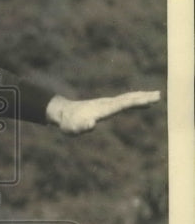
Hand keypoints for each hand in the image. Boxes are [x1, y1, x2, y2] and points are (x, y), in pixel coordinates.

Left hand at [46, 91, 160, 133]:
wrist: (63, 113)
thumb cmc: (68, 123)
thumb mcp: (73, 128)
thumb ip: (82, 127)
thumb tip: (91, 125)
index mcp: (102, 110)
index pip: (121, 105)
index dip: (135, 102)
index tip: (148, 100)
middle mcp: (107, 104)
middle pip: (128, 99)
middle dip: (143, 97)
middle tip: (159, 95)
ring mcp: (107, 103)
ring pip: (128, 98)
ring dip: (142, 97)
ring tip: (157, 95)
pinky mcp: (107, 106)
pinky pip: (124, 102)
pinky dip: (135, 100)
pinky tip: (143, 102)